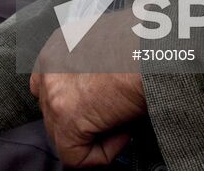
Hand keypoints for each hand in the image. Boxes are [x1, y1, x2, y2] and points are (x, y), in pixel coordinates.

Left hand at [30, 16, 146, 166]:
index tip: (101, 106)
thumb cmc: (143, 45)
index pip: (49, 87)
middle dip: (85, 122)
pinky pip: (77, 159)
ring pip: (65, 138)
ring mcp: (53, 94)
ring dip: (96, 136)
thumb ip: (91, 69)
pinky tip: (124, 130)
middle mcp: (48, 67)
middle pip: (54, 114)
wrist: (155, 49)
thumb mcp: (110, 47)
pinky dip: (104, 154)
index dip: (76, 103)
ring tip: (124, 118)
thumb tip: (97, 97)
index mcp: (59, 47)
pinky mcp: (67, 119)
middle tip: (117, 114)